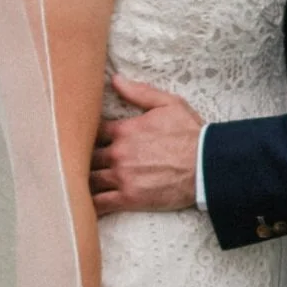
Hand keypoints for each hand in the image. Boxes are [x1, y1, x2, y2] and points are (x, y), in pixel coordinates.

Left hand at [91, 75, 202, 215]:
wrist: (207, 165)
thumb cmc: (190, 134)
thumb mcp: (169, 104)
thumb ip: (139, 92)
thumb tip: (115, 80)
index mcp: (124, 130)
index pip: (92, 130)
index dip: (88, 134)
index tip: (87, 138)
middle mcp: (118, 153)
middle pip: (87, 156)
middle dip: (83, 158)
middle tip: (80, 161)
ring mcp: (122, 176)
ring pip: (89, 179)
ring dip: (83, 180)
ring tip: (79, 182)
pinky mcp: (129, 198)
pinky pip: (100, 203)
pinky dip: (89, 205)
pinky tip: (83, 206)